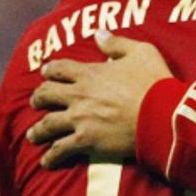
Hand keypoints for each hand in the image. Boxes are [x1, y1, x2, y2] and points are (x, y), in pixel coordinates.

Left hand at [27, 32, 172, 167]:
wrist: (161, 115)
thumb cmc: (155, 83)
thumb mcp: (142, 52)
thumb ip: (117, 43)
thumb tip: (98, 34)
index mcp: (90, 73)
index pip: (59, 69)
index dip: (50, 70)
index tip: (45, 73)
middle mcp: (79, 95)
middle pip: (47, 95)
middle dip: (38, 98)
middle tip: (37, 102)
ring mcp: (80, 119)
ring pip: (48, 124)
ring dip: (38, 130)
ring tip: (33, 135)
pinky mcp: (86, 141)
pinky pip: (60, 149)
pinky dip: (51, 157)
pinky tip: (46, 161)